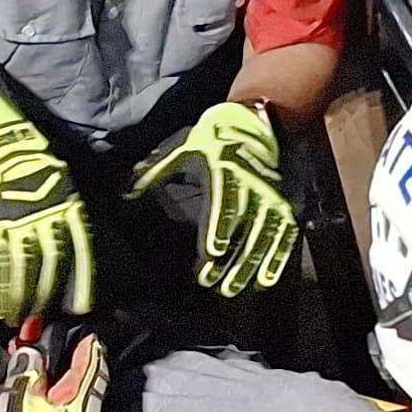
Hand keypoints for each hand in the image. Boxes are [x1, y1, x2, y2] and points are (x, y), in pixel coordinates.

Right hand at [0, 328, 109, 411]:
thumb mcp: (11, 399)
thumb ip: (26, 372)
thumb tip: (33, 355)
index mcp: (79, 409)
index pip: (92, 369)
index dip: (88, 349)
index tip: (86, 336)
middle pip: (87, 392)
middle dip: (70, 371)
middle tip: (50, 355)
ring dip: (59, 394)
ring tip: (36, 382)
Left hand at [123, 97, 296, 297]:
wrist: (260, 122)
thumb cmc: (214, 138)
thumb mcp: (184, 148)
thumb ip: (156, 172)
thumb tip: (126, 195)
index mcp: (225, 173)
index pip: (223, 205)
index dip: (218, 230)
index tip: (212, 253)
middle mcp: (252, 188)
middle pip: (243, 229)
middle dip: (230, 259)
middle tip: (214, 285)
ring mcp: (271, 199)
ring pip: (263, 238)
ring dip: (250, 266)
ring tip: (234, 289)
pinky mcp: (284, 206)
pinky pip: (283, 236)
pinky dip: (276, 260)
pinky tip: (265, 280)